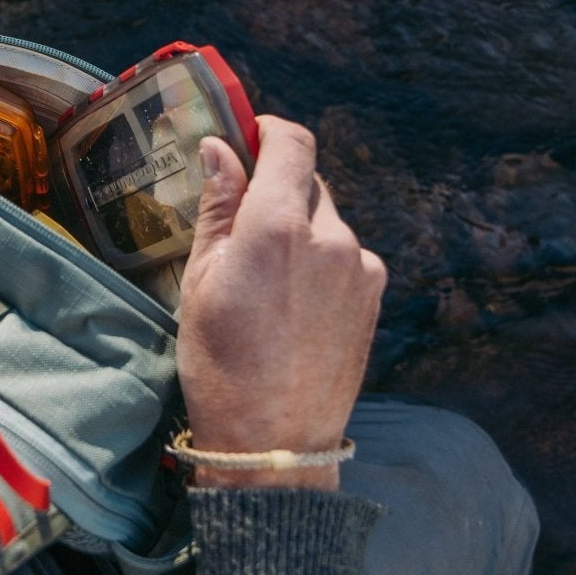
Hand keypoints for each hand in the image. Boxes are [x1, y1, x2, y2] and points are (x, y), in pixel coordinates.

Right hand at [175, 118, 386, 489]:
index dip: (269, 130)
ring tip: (268, 281)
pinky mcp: (374, 296)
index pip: (292, 143)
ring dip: (300, 230)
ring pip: (327, 221)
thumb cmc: (221, 365)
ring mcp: (360, 268)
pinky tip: (294, 304)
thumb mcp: (201, 280)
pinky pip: (345, 256)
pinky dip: (321, 262)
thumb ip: (217, 207)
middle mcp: (331, 237)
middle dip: (276, 189)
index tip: (249, 136)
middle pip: (308, 181)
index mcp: (278, 226)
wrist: (274, 444)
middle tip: (242, 225)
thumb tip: (220, 149)